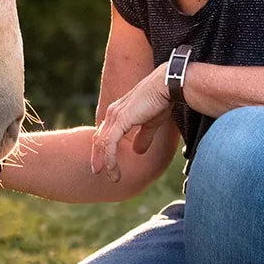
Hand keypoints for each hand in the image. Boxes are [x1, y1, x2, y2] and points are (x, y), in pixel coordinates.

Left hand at [91, 63, 169, 181]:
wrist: (166, 86)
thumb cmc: (161, 100)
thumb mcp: (151, 123)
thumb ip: (144, 136)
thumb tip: (138, 151)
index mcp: (119, 112)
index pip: (105, 132)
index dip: (102, 148)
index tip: (104, 163)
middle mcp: (113, 112)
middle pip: (99, 138)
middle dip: (98, 157)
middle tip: (98, 172)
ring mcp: (115, 116)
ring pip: (103, 143)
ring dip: (106, 162)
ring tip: (112, 177)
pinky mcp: (121, 120)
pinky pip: (110, 143)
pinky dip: (110, 158)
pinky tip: (113, 169)